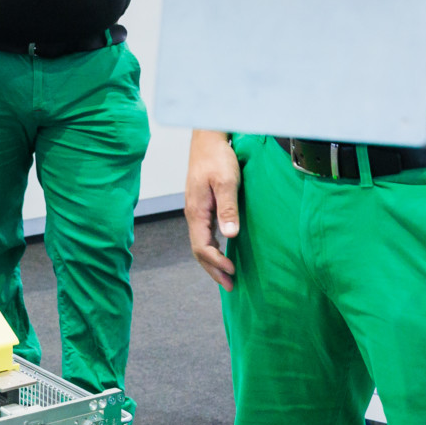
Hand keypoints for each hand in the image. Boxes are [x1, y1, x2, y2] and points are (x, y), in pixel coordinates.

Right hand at [185, 131, 240, 290]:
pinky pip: (204, 233)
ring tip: (228, 275)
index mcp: (196, 211)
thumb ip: (228, 209)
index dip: (216, 263)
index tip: (232, 272)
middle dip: (213, 270)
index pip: (201, 247)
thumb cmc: (217, 157)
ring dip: (213, 261)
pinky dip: (213, 248)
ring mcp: (196, 210)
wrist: (208, 138)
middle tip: (230, 286)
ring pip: (201, 243)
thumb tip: (229, 236)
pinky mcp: (202, 205)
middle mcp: (193, 214)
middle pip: (198, 250)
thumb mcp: (226, 182)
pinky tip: (224, 251)